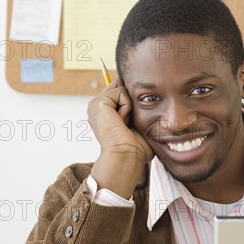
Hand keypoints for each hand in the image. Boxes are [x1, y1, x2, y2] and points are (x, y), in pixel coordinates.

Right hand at [87, 79, 153, 198]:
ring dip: (129, 107)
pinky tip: (122, 121)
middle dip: (130, 101)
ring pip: (121, 89)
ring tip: (124, 124)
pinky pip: (120, 92)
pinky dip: (127, 107)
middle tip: (127, 123)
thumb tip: (148, 99)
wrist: (126, 156)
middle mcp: (96, 108)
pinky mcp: (99, 102)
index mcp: (103, 114)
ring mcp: (96, 105)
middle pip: (119, 87)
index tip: (133, 117)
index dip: (130, 100)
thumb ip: (137, 111)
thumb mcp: (136, 126)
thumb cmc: (134, 149)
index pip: (119, 93)